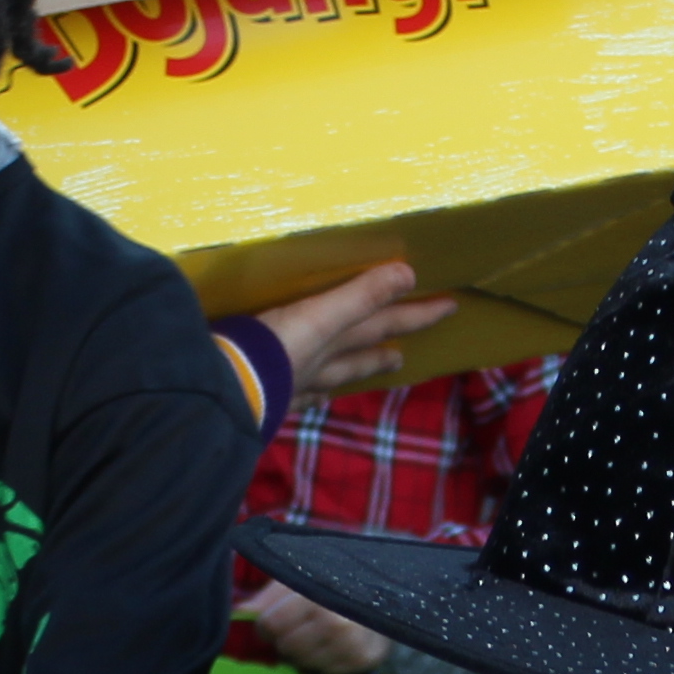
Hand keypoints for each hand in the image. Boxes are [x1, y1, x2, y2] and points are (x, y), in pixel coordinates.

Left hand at [241, 579, 393, 673]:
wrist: (386, 586)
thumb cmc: (333, 578)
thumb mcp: (299, 575)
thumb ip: (268, 596)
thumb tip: (239, 613)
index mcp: (318, 597)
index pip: (273, 624)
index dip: (267, 624)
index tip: (272, 620)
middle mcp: (338, 623)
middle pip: (287, 647)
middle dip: (285, 638)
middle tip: (297, 626)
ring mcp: (354, 645)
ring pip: (304, 663)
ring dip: (303, 652)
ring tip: (315, 633)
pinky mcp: (366, 660)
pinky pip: (326, 672)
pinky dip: (324, 660)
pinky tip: (332, 643)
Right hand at [262, 258, 456, 400]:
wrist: (225, 389)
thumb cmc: (272, 348)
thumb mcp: (320, 314)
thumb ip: (360, 295)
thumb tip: (407, 274)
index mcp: (334, 340)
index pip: (383, 322)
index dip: (415, 314)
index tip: (448, 307)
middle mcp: (321, 364)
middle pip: (361, 353)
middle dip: (383, 350)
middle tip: (402, 356)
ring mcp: (294, 385)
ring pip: (330, 377)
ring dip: (348, 372)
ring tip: (361, 372)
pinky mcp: (267, 398)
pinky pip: (295, 397)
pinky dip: (305, 395)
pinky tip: (307, 396)